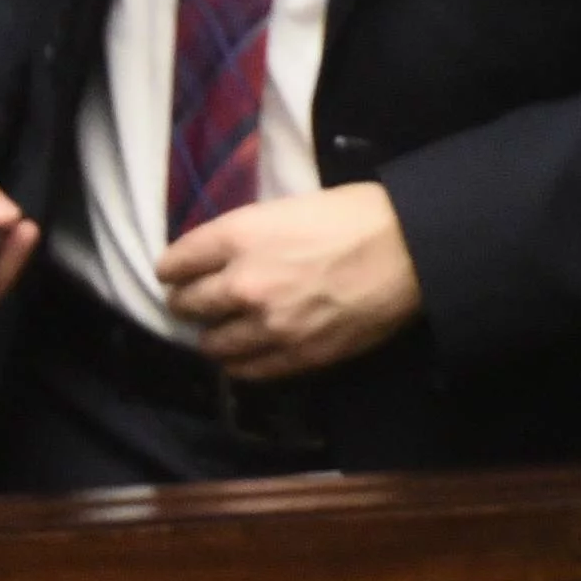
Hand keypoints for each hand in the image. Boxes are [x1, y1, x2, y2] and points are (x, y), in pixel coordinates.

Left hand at [153, 182, 420, 379]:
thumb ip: (248, 236)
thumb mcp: (287, 209)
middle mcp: (243, 283)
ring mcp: (268, 324)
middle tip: (191, 304)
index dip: (171, 270)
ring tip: (218, 333)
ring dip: (211, 338)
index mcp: (239, 236)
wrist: (408, 250)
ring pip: (212, 345)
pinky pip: (247, 371)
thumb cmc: (355, 217)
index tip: (173, 274)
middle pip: (187, 305)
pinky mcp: (296, 355)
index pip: (177, 262)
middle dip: (185, 304)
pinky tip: (243, 356)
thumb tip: (222, 256)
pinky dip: (239, 363)